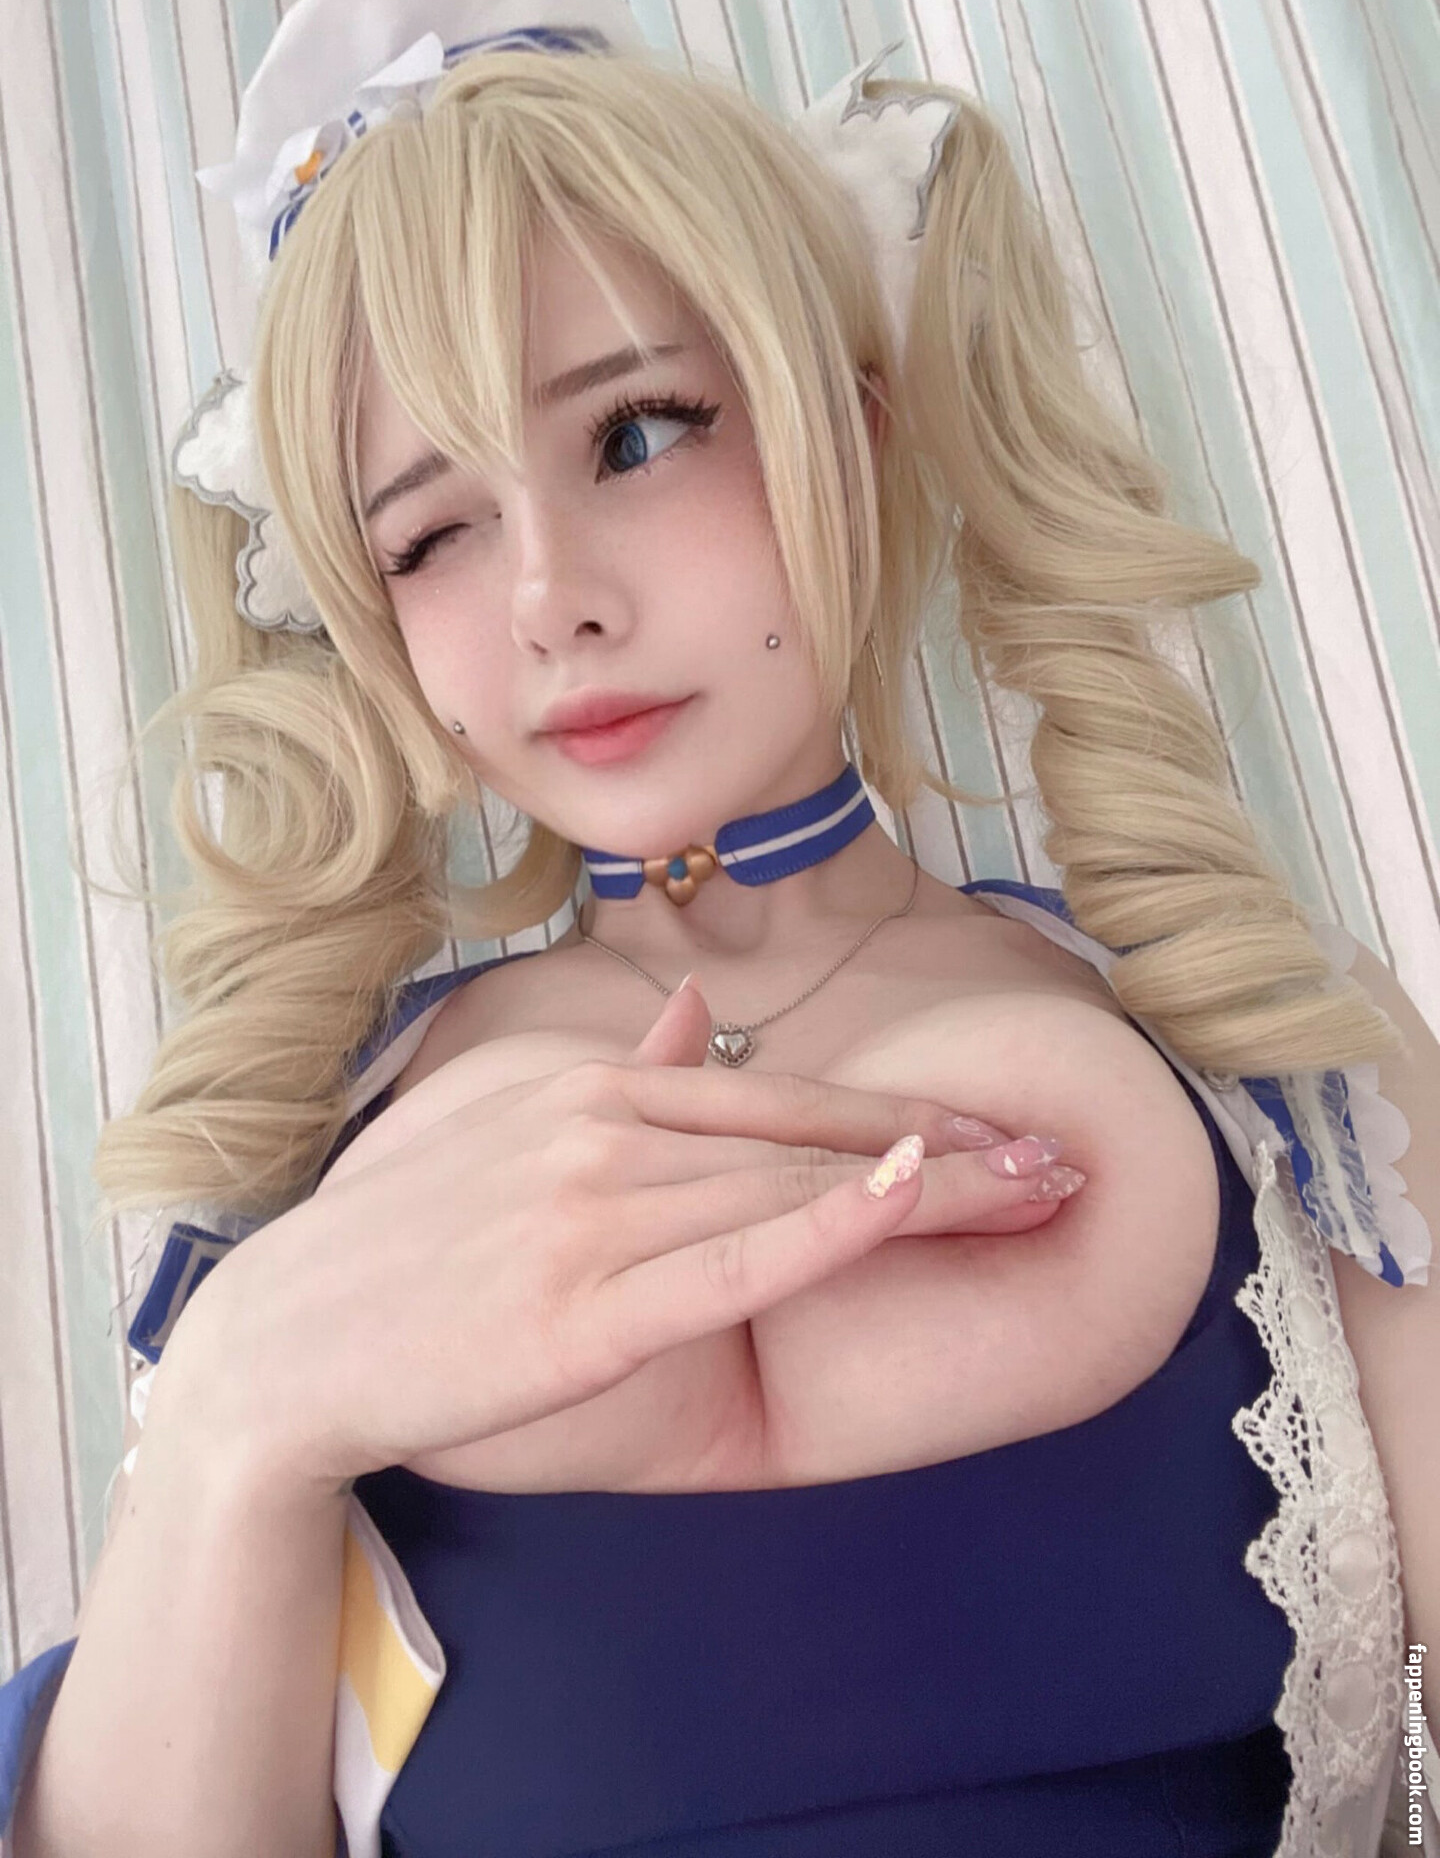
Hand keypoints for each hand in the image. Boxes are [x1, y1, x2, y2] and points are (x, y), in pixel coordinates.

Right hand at [168, 981, 1079, 1491]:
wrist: (283, 1341)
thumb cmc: (392, 1241)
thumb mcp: (495, 1120)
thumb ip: (612, 1067)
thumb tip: (700, 1007)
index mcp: (587, 1087)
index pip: (774, 1093)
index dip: (897, 1117)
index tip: (994, 1130)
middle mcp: (601, 1130)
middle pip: (808, 1136)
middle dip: (953, 1152)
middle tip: (1064, 1163)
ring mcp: (592, 1211)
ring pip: (792, 1189)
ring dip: (933, 1189)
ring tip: (1038, 1197)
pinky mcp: (584, 1305)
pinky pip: (731, 1258)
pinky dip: (828, 1225)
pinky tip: (908, 1198)